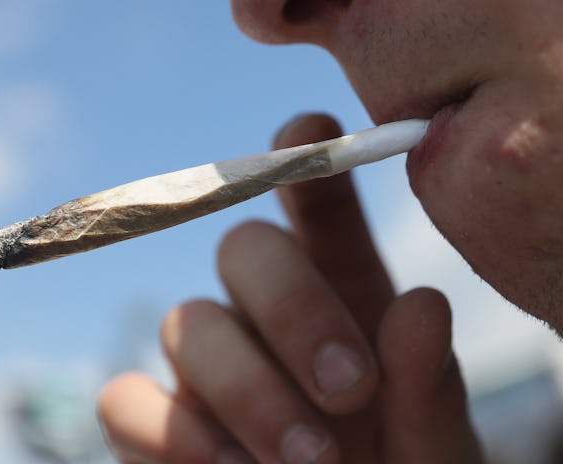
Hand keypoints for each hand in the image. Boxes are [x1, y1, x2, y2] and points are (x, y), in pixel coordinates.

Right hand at [98, 114, 482, 462]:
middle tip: (349, 391)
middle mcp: (266, 310)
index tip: (311, 130)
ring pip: (187, 323)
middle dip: (293, 308)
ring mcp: (206, 365)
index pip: (316, 198)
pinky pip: (125, 402)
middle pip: (242, 245)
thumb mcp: (437, 445)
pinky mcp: (154, 427)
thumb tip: (421, 304)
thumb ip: (430, 387)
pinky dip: (172, 436)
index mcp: (345, 288)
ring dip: (250, 391)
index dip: (305, 157)